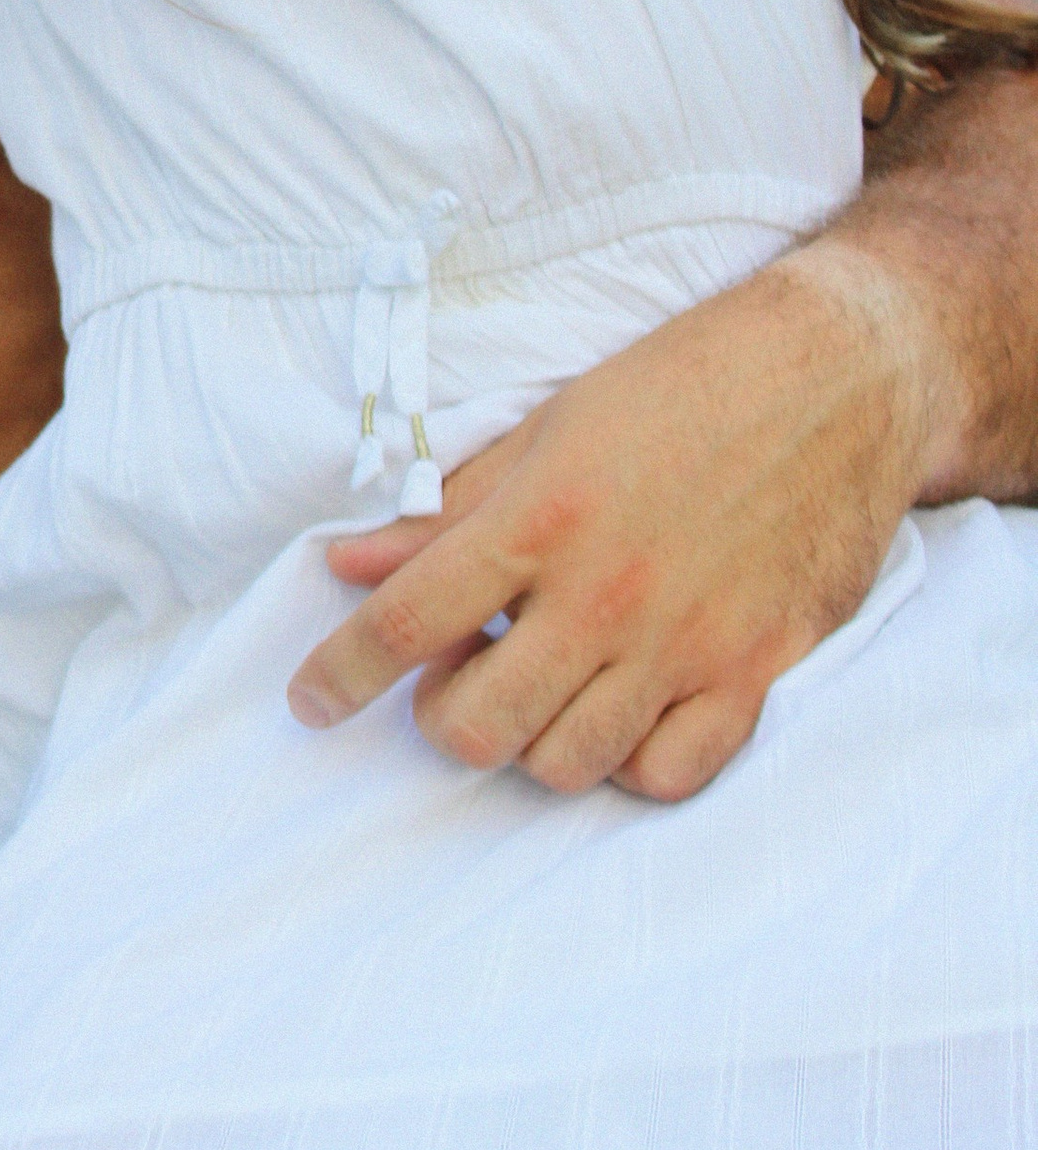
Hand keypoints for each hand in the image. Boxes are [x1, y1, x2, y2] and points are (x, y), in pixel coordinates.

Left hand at [287, 240, 935, 796]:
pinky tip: (619, 716)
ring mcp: (684, 642)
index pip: (405, 623)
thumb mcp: (547, 427)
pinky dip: (627, 764)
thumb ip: (446, 511)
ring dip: (531, 742)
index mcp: (540, 519)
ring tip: (540, 690)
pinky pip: (668, 773)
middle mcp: (605, 594)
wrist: (839, 376)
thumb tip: (347, 565)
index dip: (338, 675)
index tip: (308, 702)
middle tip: (458, 676)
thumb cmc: (684, 387)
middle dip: (443, 717)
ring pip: (566, 762)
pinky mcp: (755, 670)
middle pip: (477, 724)